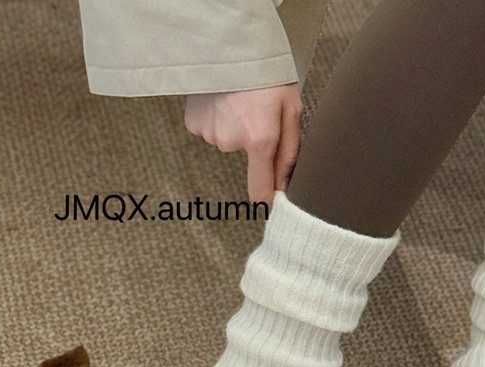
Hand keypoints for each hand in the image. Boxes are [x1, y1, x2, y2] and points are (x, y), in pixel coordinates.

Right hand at [184, 84, 302, 204]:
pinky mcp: (193, 123)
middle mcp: (230, 142)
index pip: (260, 189)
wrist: (230, 43)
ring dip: (235, 127)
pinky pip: (210, 130)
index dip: (266, 199)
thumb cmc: (266, 74)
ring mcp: (209, 133)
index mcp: (259, 140)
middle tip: (259, 113)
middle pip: (248, 158)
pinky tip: (223, 101)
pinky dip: (217, 119)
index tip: (270, 205)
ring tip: (239, 102)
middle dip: (255, 142)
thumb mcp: (291, 110)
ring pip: (228, 141)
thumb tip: (284, 187)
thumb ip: (289, 154)